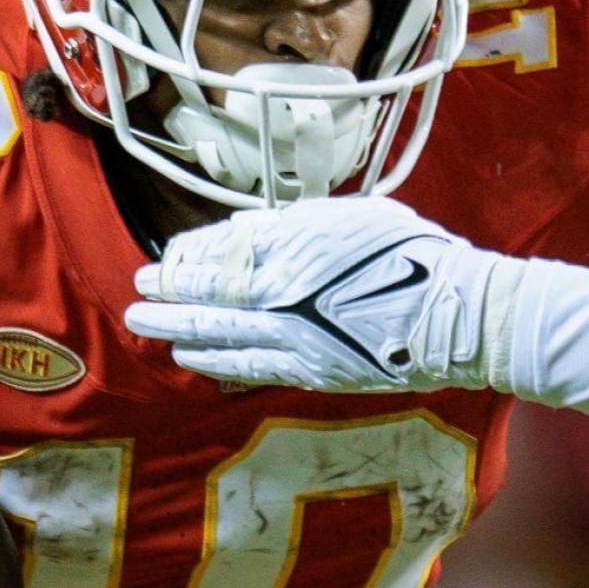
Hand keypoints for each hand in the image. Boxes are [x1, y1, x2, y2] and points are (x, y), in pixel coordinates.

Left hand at [124, 196, 522, 392]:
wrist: (451, 313)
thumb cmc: (410, 254)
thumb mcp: (349, 218)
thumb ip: (294, 224)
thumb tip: (246, 231)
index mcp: (293, 246)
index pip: (222, 250)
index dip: (187, 255)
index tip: (164, 256)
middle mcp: (284, 292)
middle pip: (210, 290)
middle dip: (168, 290)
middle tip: (137, 288)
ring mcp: (293, 335)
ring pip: (220, 330)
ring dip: (177, 326)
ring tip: (145, 322)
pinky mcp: (309, 370)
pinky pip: (250, 366)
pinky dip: (217, 360)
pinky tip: (192, 356)